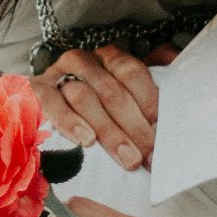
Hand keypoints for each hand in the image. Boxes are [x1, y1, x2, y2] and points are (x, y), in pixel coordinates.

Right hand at [30, 44, 175, 170]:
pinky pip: (51, 103)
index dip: (149, 102)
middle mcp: (84, 61)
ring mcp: (58, 74)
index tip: (162, 132)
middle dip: (133, 127)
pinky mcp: (36, 89)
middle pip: (111, 91)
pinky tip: (85, 140)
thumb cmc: (94, 110)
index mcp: (109, 58)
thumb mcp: (123, 97)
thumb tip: (180, 79)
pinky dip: (70, 121)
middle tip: (148, 156)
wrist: (42, 111)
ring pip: (85, 97)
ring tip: (126, 158)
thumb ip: (148, 92)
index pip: (132, 73)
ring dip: (108, 131)